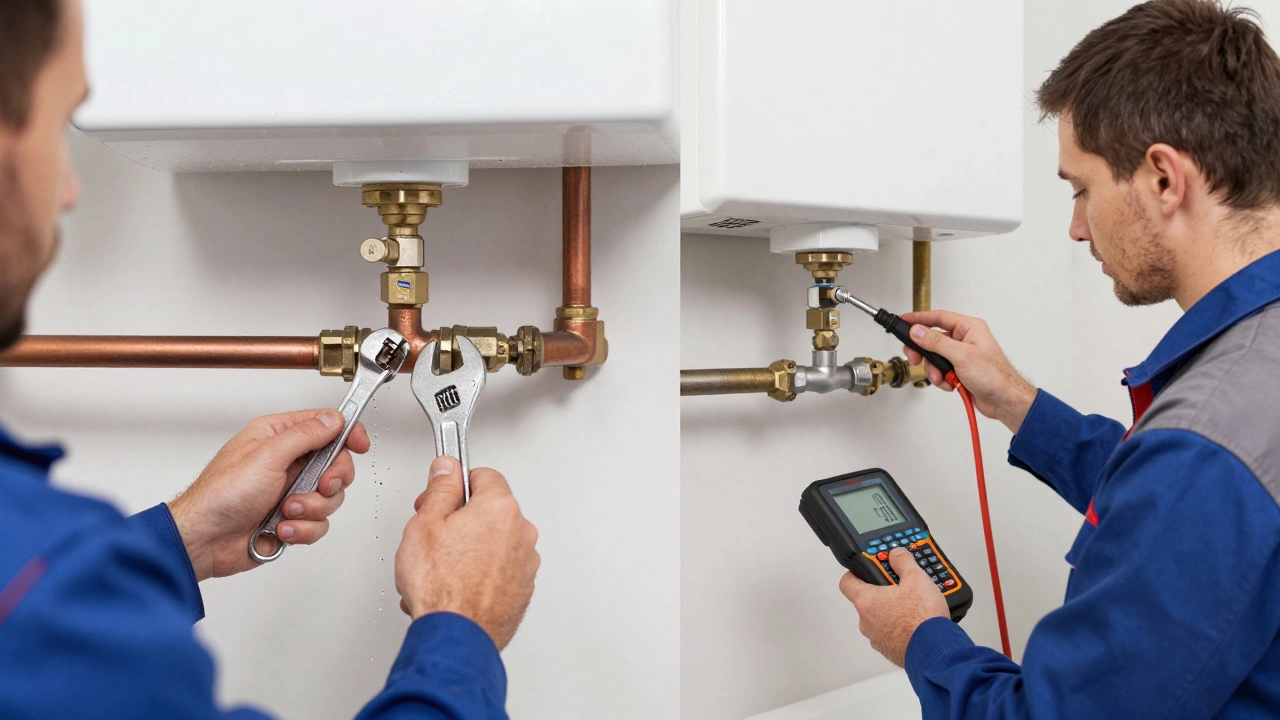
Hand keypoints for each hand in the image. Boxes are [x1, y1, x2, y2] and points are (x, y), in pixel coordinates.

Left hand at [168, 409, 369, 580]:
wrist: (204, 540)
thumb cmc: (221, 495)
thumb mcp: (267, 456)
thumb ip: (305, 435)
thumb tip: (333, 420)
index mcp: (278, 437)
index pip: (325, 426)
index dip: (348, 433)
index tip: (360, 444)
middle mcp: (287, 462)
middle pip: (336, 465)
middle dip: (330, 480)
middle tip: (319, 485)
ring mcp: (290, 492)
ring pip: (329, 498)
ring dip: (310, 508)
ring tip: (286, 511)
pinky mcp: (291, 519)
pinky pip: (318, 524)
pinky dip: (302, 529)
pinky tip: (281, 528)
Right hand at [395, 456, 539, 650]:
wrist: (456, 635)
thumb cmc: (441, 587)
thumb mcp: (425, 524)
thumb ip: (440, 489)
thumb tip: (447, 470)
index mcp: (500, 508)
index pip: (483, 475)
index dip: (456, 483)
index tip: (442, 493)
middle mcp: (520, 532)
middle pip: (489, 510)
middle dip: (462, 518)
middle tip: (435, 536)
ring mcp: (525, 561)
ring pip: (494, 540)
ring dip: (470, 547)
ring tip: (442, 568)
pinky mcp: (523, 587)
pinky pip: (499, 567)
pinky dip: (480, 571)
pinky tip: (456, 584)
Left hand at [839, 548, 949, 666]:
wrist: (935, 651)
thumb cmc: (922, 618)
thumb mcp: (917, 579)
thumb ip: (903, 562)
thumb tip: (897, 554)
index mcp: (866, 601)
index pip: (847, 582)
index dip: (855, 573)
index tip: (867, 569)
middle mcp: (866, 622)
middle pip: (866, 601)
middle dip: (882, 593)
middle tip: (900, 587)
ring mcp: (877, 638)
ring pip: (879, 619)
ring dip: (892, 611)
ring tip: (913, 606)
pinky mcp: (890, 651)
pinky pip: (890, 634)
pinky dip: (900, 628)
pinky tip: (916, 623)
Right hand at [900, 310, 1037, 433]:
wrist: (1004, 400)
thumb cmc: (995, 375)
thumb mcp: (962, 355)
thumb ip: (936, 342)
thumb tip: (917, 331)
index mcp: (969, 328)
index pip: (939, 317)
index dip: (920, 318)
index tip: (904, 320)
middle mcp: (965, 339)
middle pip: (932, 339)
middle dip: (923, 351)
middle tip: (915, 357)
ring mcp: (961, 356)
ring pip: (934, 357)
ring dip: (935, 370)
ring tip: (942, 377)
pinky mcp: (959, 370)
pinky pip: (940, 371)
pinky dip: (941, 379)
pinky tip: (950, 383)